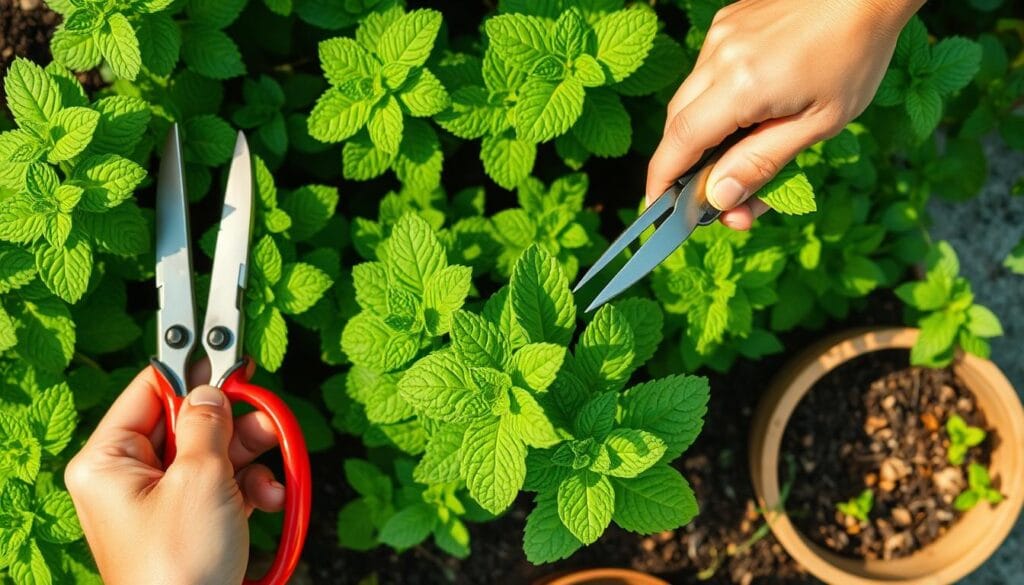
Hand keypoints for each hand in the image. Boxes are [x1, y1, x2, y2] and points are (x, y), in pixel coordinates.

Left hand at [65, 364, 283, 584]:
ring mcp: (162, 500)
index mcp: (109, 460)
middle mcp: (129, 476)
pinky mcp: (190, 520)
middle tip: (265, 415)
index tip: (227, 351)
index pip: (151, 391)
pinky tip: (269, 497)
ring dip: (251, 456)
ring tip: (275, 465)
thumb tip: (213, 388)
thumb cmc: (179, 567)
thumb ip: (210, 422)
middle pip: (189, 421)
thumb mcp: (200, 478)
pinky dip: (251, 486)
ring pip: (213, 452)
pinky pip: (223, 484)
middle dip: (235, 423)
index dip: (192, 370)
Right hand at [647, 0, 923, 228]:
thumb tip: (718, 198)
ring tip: (740, 147)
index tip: (658, 207)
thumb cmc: (855, 56)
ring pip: (690, 96)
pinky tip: (751, 104)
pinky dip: (716, 98)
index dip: (663, 180)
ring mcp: (719, 36)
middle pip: (677, 123)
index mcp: (742, 85)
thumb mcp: (818, 124)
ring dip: (703, 129)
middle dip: (684, 163)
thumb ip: (762, 162)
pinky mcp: (726, 22)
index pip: (681, 142)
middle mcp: (720, 57)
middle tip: (709, 193)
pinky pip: (706, 71)